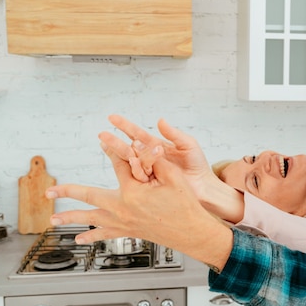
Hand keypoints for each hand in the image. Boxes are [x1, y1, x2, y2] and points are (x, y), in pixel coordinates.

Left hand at [46, 143, 232, 268]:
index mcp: (133, 192)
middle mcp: (122, 209)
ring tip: (53, 220)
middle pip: (89, 196)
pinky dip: (91, 236)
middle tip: (49, 191)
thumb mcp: (173, 177)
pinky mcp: (128, 232)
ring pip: (91, 219)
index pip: (117, 164)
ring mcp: (123, 223)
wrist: (192, 232)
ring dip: (71, 218)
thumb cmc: (185, 204)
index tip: (102, 138)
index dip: (111, 149)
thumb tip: (139, 144)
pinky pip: (105, 234)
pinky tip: (80, 238)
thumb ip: (154, 160)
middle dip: (68, 192)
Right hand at [100, 115, 226, 204]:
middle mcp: (150, 158)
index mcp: (157, 146)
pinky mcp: (151, 184)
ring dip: (119, 153)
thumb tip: (160, 120)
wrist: (204, 187)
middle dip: (115, 140)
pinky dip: (134, 167)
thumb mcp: (188, 146)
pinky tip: (128, 161)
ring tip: (106, 144)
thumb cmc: (198, 165)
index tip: (112, 118)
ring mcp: (150, 171)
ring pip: (131, 161)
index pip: (137, 134)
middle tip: (101, 134)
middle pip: (129, 147)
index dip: (125, 126)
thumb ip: (174, 134)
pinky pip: (140, 175)